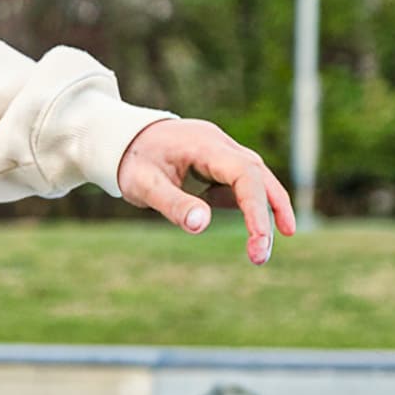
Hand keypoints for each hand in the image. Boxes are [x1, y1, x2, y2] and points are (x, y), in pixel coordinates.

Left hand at [116, 117, 295, 265]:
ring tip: (260, 251)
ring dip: (265, 213)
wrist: (125, 138)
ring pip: (257, 180)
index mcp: (205, 145)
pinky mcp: (221, 165)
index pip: (244, 174)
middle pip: (259, 177)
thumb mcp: (143, 184)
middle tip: (261, 256)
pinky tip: (249, 231)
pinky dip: (250, 207)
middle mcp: (222, 146)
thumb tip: (201, 225)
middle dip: (268, 215)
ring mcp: (224, 154)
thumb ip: (172, 203)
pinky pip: (244, 185)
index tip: (258, 238)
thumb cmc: (133, 161)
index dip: (256, 206)